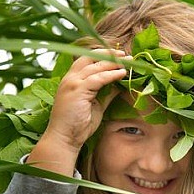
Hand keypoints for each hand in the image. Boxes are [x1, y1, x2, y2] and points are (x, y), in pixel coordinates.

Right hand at [28, 49, 128, 174]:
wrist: (65, 138)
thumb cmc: (79, 124)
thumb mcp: (97, 105)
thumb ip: (107, 92)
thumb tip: (120, 83)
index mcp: (72, 80)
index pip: (87, 60)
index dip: (103, 55)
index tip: (120, 55)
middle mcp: (70, 78)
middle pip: (90, 57)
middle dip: (109, 54)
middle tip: (126, 54)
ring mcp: (72, 83)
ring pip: (95, 66)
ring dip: (113, 63)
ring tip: (129, 63)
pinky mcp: (77, 90)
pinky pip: (97, 78)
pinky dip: (111, 74)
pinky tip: (122, 74)